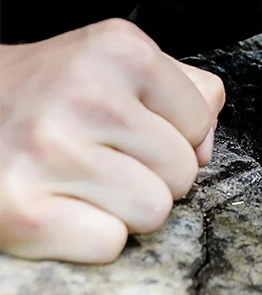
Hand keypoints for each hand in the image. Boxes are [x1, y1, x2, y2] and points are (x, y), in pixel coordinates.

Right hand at [0, 19, 225, 262]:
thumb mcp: (117, 62)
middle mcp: (86, 96)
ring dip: (126, 206)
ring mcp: (50, 153)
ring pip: (154, 211)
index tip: (127, 125)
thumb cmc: (52, 91)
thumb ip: (186, 91)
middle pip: (183, 172)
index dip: (173, 132)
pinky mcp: (22, 212)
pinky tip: (62, 206)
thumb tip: (206, 148)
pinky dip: (91, 237)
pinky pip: (110, 244)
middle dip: (152, 172)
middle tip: (103, 156)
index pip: (201, 121)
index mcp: (119, 50)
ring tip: (83, 181)